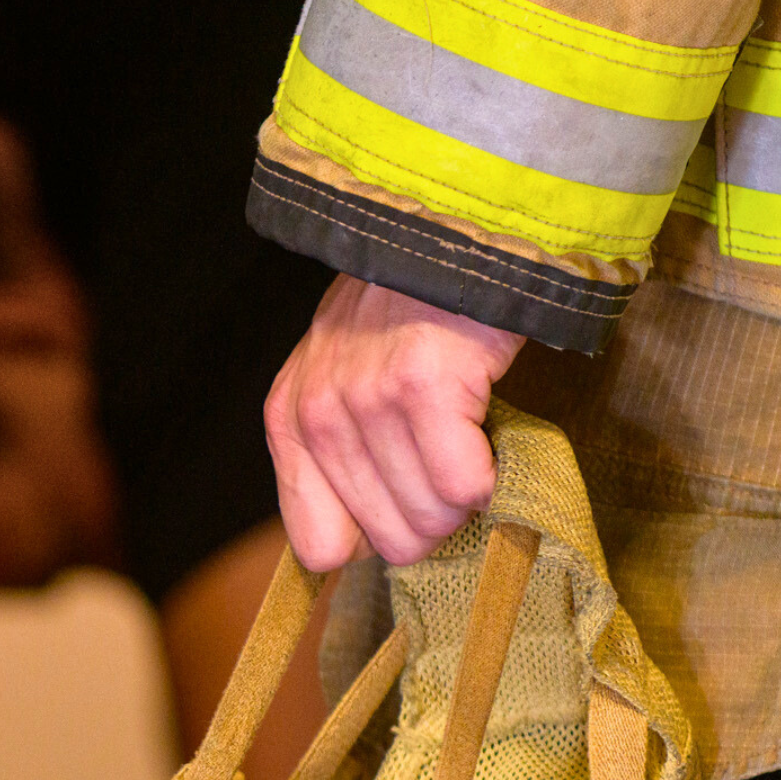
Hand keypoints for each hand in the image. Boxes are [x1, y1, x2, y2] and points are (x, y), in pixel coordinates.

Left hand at [264, 276, 525, 569]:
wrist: (452, 232)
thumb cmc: (404, 314)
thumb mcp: (339, 378)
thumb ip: (335, 453)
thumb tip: (368, 547)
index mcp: (289, 421)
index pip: (319, 546)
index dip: (374, 537)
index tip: (405, 497)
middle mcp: (317, 415)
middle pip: (390, 542)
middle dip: (434, 518)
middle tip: (450, 461)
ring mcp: (367, 399)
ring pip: (433, 518)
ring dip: (467, 495)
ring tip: (469, 436)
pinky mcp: (424, 386)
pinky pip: (465, 486)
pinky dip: (491, 472)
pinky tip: (487, 430)